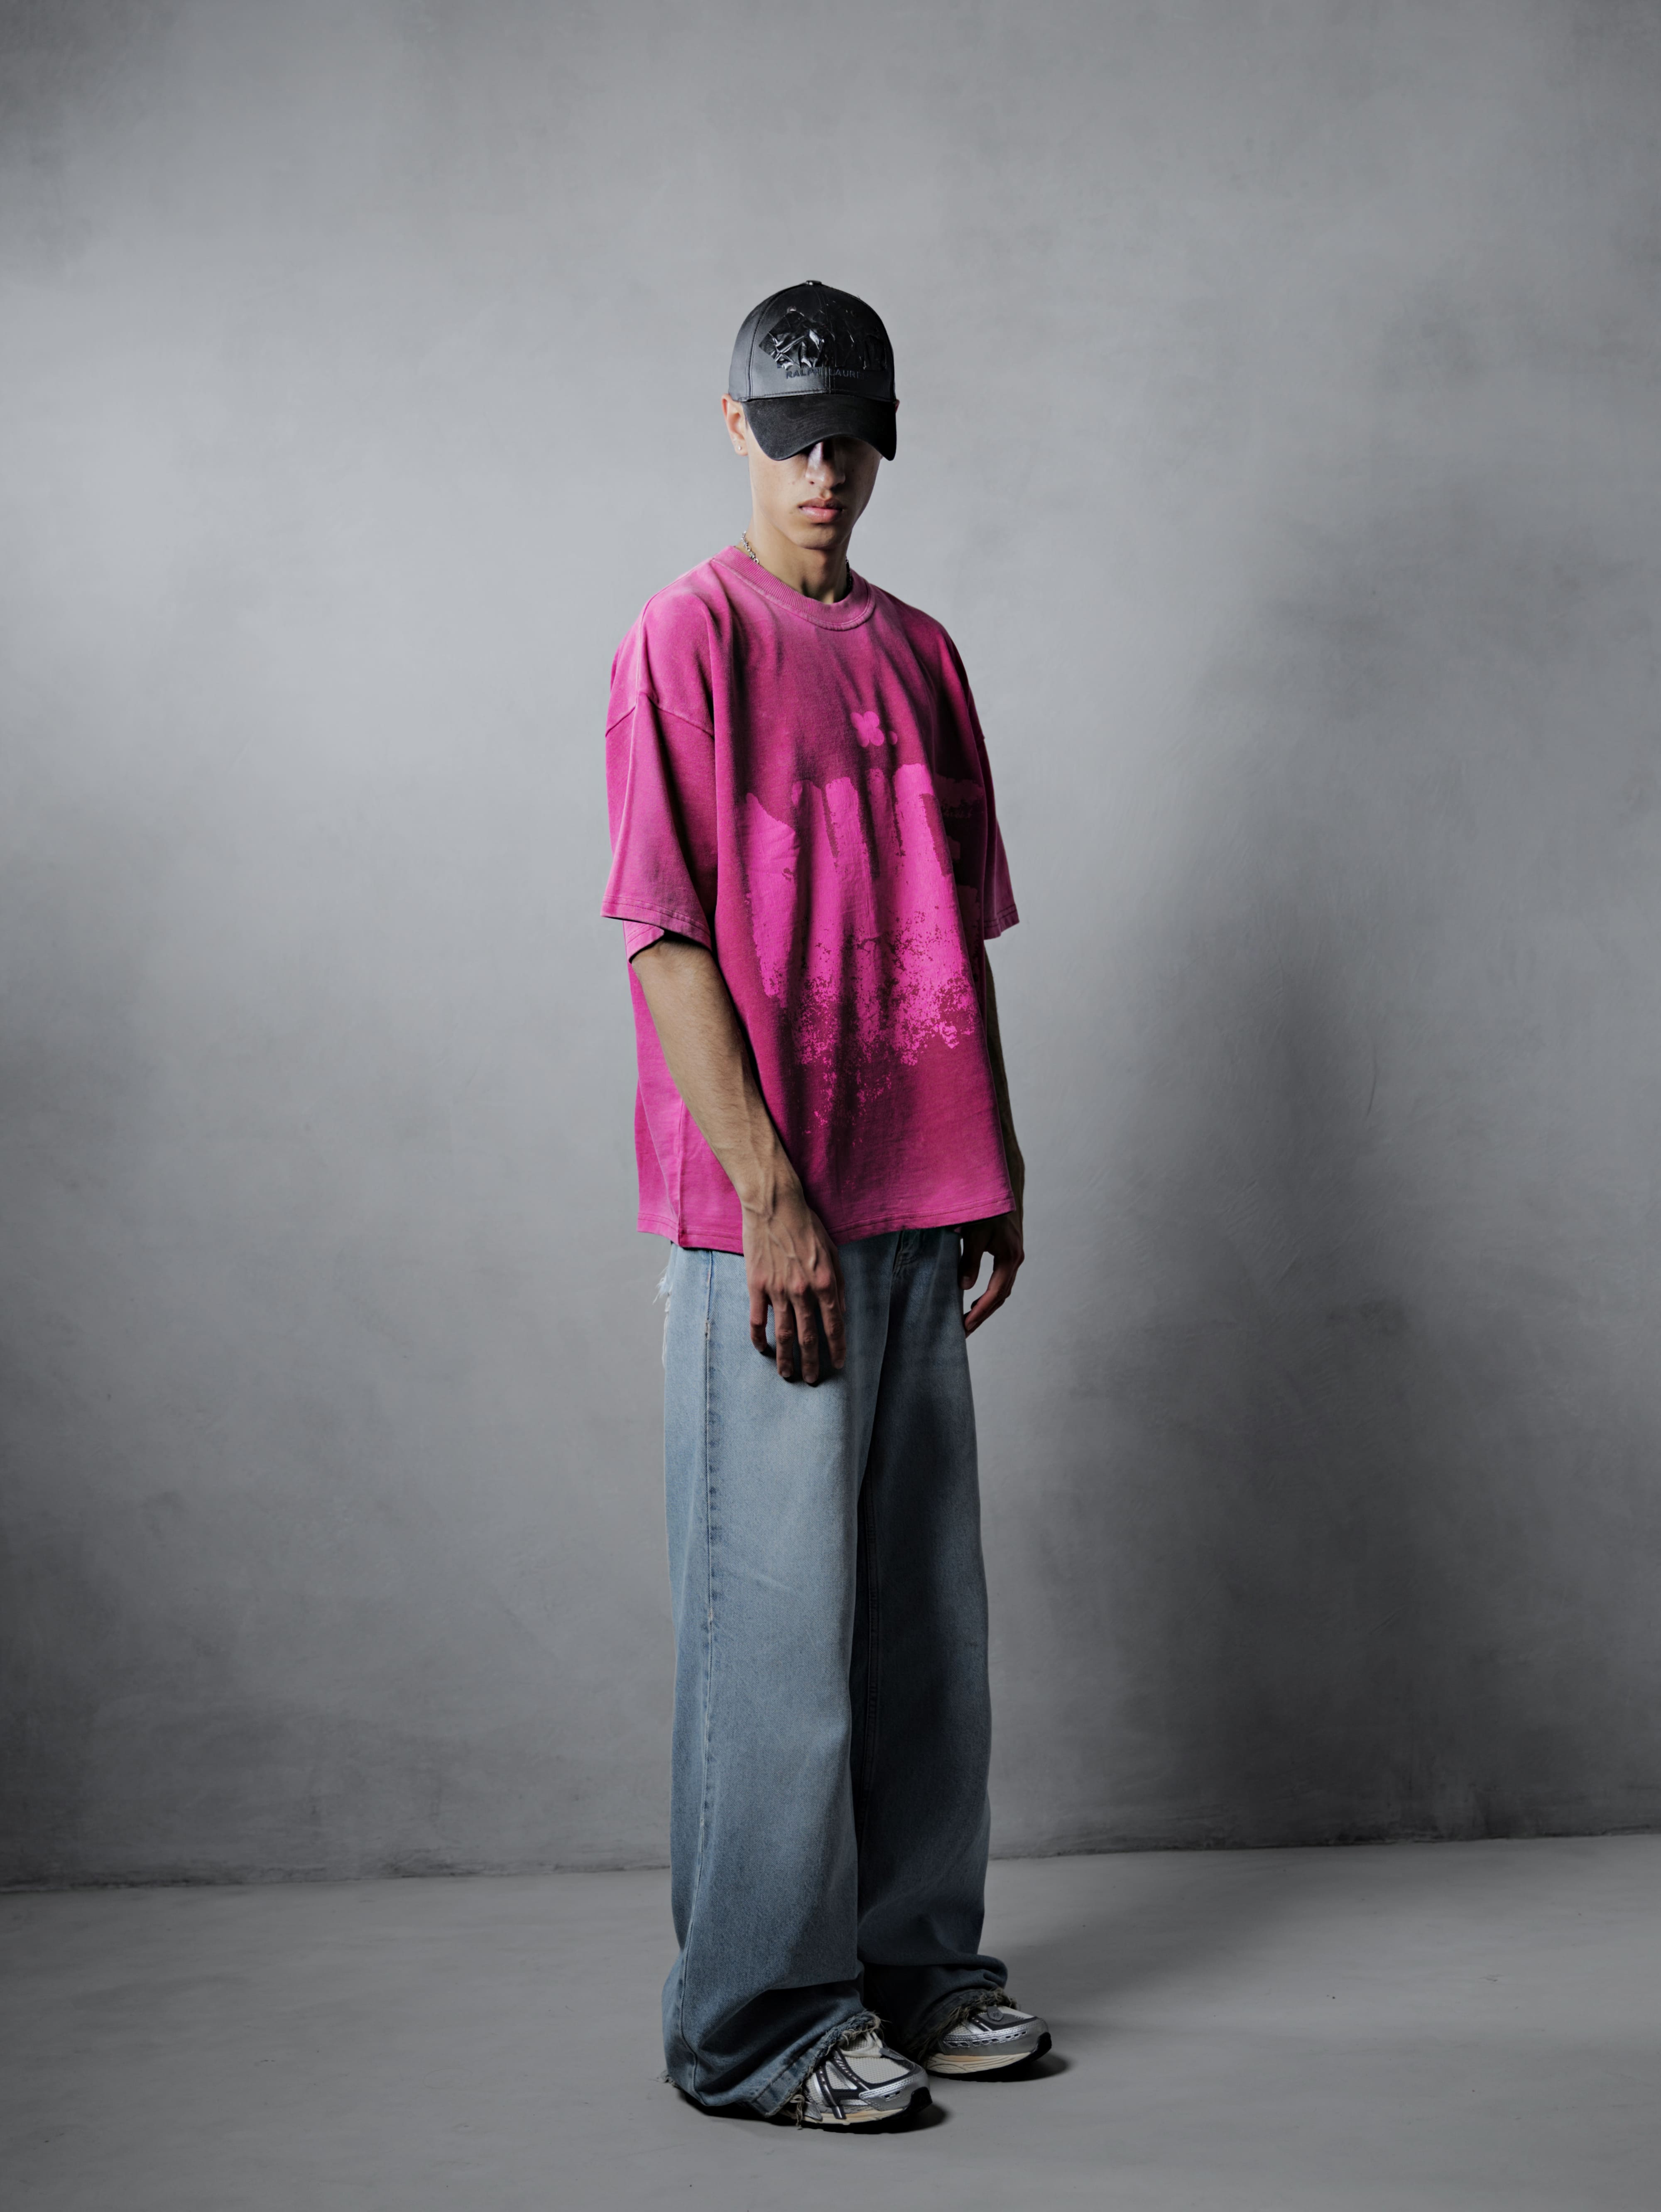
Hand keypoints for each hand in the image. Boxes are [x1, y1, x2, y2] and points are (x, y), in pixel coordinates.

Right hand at [744, 1182, 846, 1383]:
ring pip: (784, 1334)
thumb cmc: (807, 1226)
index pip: (834, 1325)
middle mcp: (803, 1291)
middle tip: (812, 1379)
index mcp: (825, 1283)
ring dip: (787, 1358)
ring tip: (788, 1375)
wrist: (775, 1206)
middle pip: (809, 1337)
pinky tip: (763, 1350)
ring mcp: (778, 1290)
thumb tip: (841, 1311)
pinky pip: (758, 1320)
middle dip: (812, 1362)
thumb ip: (838, 1284)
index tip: (838, 1364)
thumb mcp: (833, 1252)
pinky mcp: (756, 1286)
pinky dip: (760, 1338)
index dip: (837, 1348)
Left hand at [959, 1211, 1023, 1335]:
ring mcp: (1014, 1257)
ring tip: (969, 1321)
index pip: (995, 1293)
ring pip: (1002, 1291)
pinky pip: (1001, 1281)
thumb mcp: (975, 1234)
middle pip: (1000, 1297)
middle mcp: (1015, 1260)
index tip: (965, 1325)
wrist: (1001, 1189)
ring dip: (987, 1307)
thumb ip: (970, 1260)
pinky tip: (976, 1300)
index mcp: (1009, 1258)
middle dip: (983, 1315)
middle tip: (965, 1331)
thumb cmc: (987, 1209)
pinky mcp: (1009, 1254)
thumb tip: (965, 1287)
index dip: (980, 1312)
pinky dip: (990, 1294)